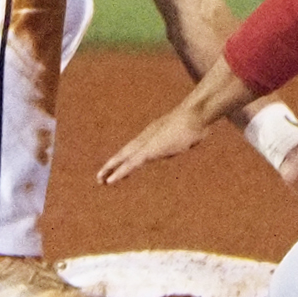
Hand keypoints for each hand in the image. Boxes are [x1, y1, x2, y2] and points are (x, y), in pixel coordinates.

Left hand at [98, 105, 215, 185]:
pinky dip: (120, 172)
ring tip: (100, 180)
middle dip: (113, 164)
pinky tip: (111, 180)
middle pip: (126, 152)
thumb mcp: (190, 133)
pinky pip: (130, 165)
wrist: (195, 115)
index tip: (117, 166)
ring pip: (124, 158)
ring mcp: (147, 143)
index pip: (136, 147)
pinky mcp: (149, 151)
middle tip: (100, 176)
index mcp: (154, 134)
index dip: (126, 157)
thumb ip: (187, 137)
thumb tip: (193, 138)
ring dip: (112, 170)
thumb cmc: (197, 122)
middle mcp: (146, 137)